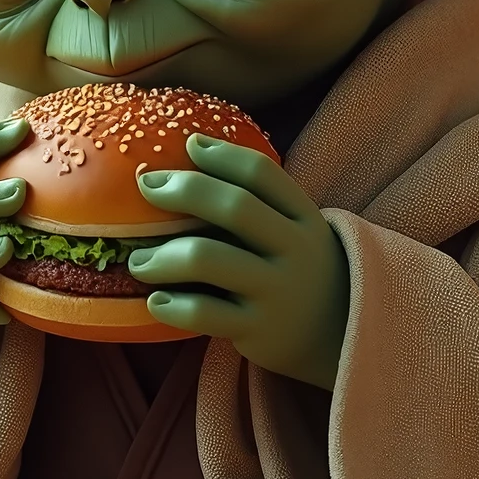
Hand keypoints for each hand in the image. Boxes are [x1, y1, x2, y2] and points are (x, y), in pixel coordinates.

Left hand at [132, 134, 349, 390]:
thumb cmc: (297, 269)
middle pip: (235, 207)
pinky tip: (156, 301)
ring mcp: (276, 290)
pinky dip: (173, 306)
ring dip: (163, 256)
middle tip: (146, 186)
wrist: (340, 333)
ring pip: (210, 259)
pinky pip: (205, 313)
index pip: (261, 173)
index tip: (188, 145)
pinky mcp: (258, 329)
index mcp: (302, 216)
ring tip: (139, 262)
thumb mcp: (294, 230)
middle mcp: (293, 249)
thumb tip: (192, 149)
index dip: (221, 154)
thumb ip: (258, 201)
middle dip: (184, 190)